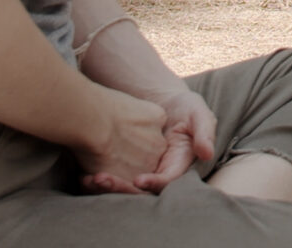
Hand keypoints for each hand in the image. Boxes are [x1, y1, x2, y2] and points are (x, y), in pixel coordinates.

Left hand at [80, 85, 216, 193]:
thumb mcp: (198, 113)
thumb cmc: (185, 106)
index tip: (139, 180)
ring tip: (90, 179)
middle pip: (142, 190)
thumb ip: (204, 131)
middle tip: (102, 181)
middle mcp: (161, 172)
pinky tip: (85, 176)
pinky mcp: (128, 166)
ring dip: (108, 186)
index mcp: (179, 164)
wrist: (163, 100)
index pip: (167, 181)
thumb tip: (207, 152)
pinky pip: (115, 177)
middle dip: (122, 188)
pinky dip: (100, 179)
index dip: (154, 183)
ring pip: (125, 187)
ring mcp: (144, 171)